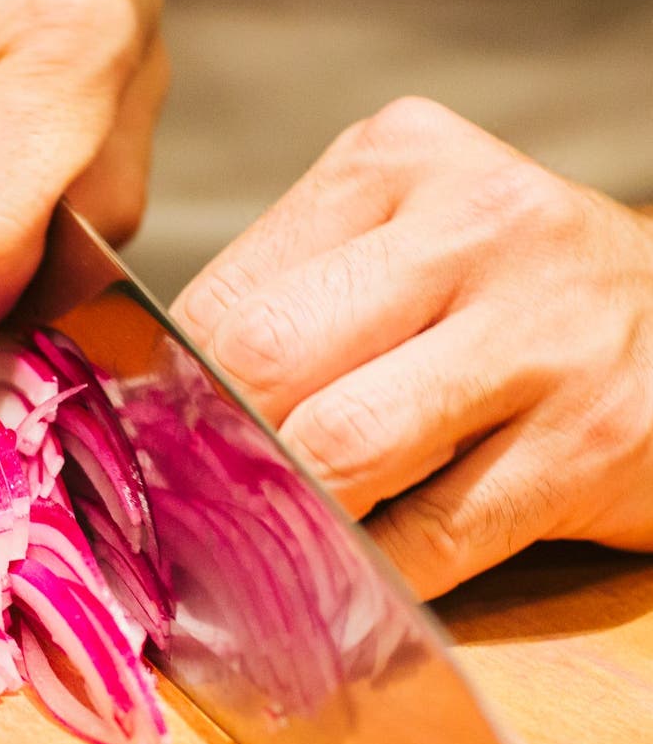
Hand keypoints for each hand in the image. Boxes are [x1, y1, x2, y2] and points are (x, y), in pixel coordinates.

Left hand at [172, 97, 652, 597]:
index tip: (149, 447)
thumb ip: (295, 296)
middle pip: (270, 361)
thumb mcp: (405, 240)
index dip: (169, 388)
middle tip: (188, 503)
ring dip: (285, 516)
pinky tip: (347, 581)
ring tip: (261, 540)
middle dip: (214, 450)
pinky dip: (370, 575)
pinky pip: (434, 535)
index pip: (229, 293)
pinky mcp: (594, 442)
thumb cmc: (509, 291)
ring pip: (344, 450)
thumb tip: (164, 407)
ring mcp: (543, 335)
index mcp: (399, 162)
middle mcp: (476, 227)